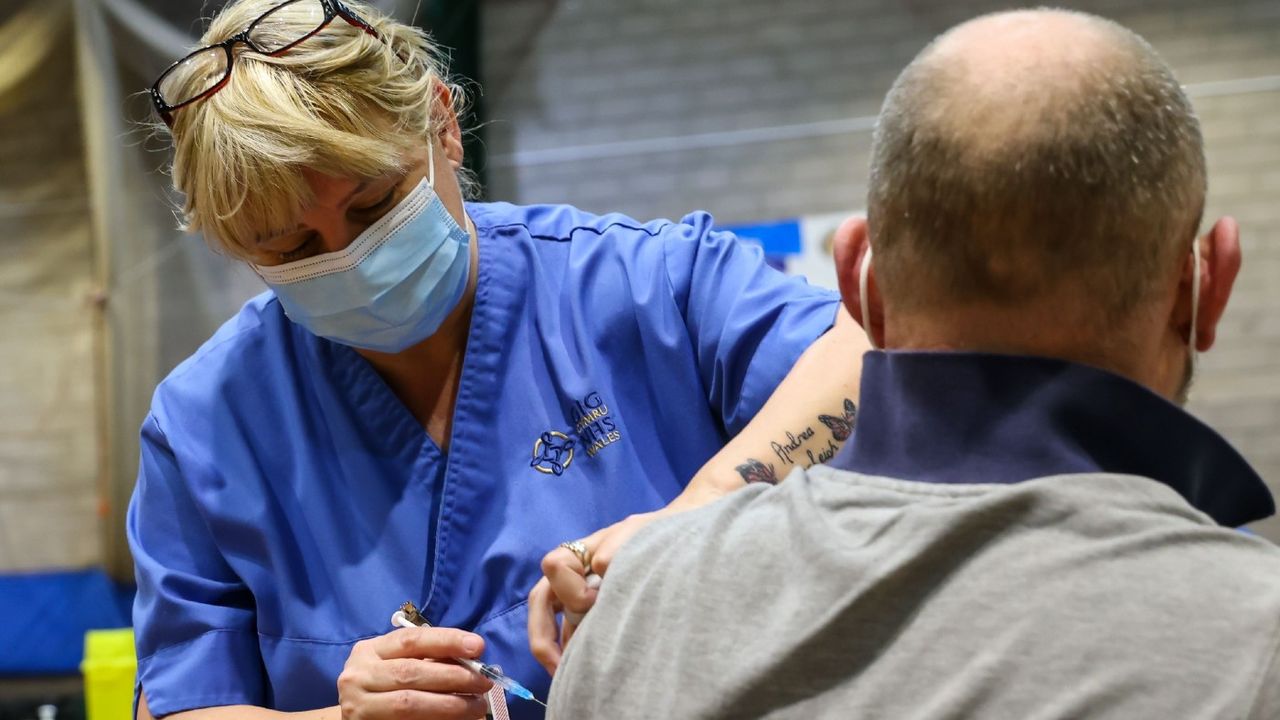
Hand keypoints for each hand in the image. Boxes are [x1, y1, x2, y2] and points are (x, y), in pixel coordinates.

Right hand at [337, 626, 492, 718]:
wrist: (356, 716)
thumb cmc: (384, 684)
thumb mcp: (398, 663)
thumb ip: (428, 659)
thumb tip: (472, 659)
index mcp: (369, 651)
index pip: (411, 640)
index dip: (447, 641)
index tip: (478, 646)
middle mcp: (358, 676)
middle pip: (411, 672)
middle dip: (454, 676)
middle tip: (484, 682)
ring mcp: (359, 706)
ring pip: (409, 704)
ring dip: (450, 705)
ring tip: (477, 706)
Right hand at [527, 509, 667, 673]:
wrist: (679, 543)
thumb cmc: (654, 534)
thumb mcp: (636, 533)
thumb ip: (616, 547)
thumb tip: (599, 566)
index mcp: (580, 552)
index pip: (555, 566)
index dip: (571, 587)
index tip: (596, 599)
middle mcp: (573, 576)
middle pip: (541, 602)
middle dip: (543, 636)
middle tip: (556, 667)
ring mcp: (581, 597)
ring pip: (552, 624)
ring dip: (556, 651)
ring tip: (565, 677)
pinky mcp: (593, 616)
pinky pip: (572, 635)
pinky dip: (573, 654)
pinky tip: (583, 671)